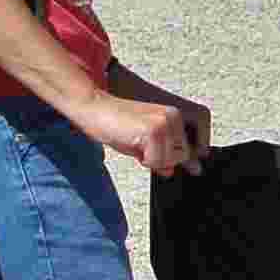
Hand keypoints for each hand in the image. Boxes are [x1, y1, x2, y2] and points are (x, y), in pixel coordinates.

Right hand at [74, 89, 204, 175]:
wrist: (94, 108)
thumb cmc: (115, 123)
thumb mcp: (143, 142)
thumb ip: (161, 155)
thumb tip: (171, 171)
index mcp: (174, 116)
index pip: (184, 151)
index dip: (166, 157)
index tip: (148, 148)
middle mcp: (173, 117)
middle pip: (180, 157)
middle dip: (159, 159)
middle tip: (138, 143)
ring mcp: (165, 123)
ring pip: (169, 161)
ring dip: (150, 160)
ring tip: (134, 141)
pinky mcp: (154, 130)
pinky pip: (156, 161)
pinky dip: (143, 160)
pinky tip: (131, 143)